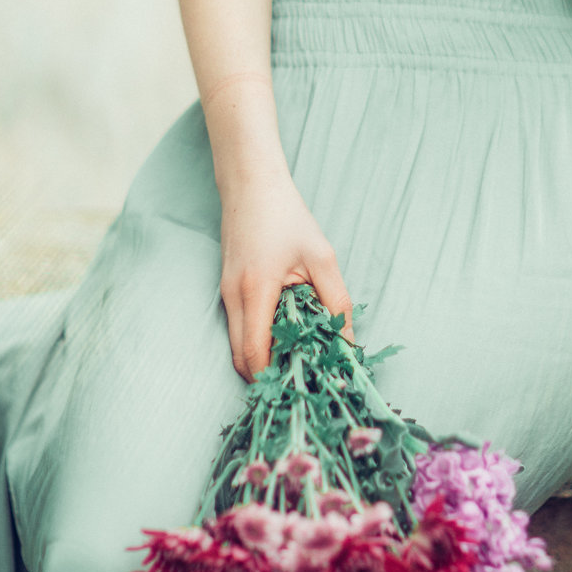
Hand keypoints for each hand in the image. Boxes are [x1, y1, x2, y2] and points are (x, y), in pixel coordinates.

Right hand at [217, 162, 353, 381]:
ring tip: (296, 359)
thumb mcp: (322, 256)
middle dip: (266, 375)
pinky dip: (255, 340)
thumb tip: (347, 342)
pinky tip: (283, 334)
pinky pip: (238, 328)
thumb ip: (336, 301)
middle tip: (300, 380)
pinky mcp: (225, 290)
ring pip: (236, 346)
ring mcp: (225, 294)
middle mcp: (233, 297)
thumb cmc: (287, 217)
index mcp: (255, 290)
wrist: (251, 186)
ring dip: (261, 359)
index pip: (254, 353)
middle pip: (240, 358)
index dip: (273, 377)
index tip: (301, 386)